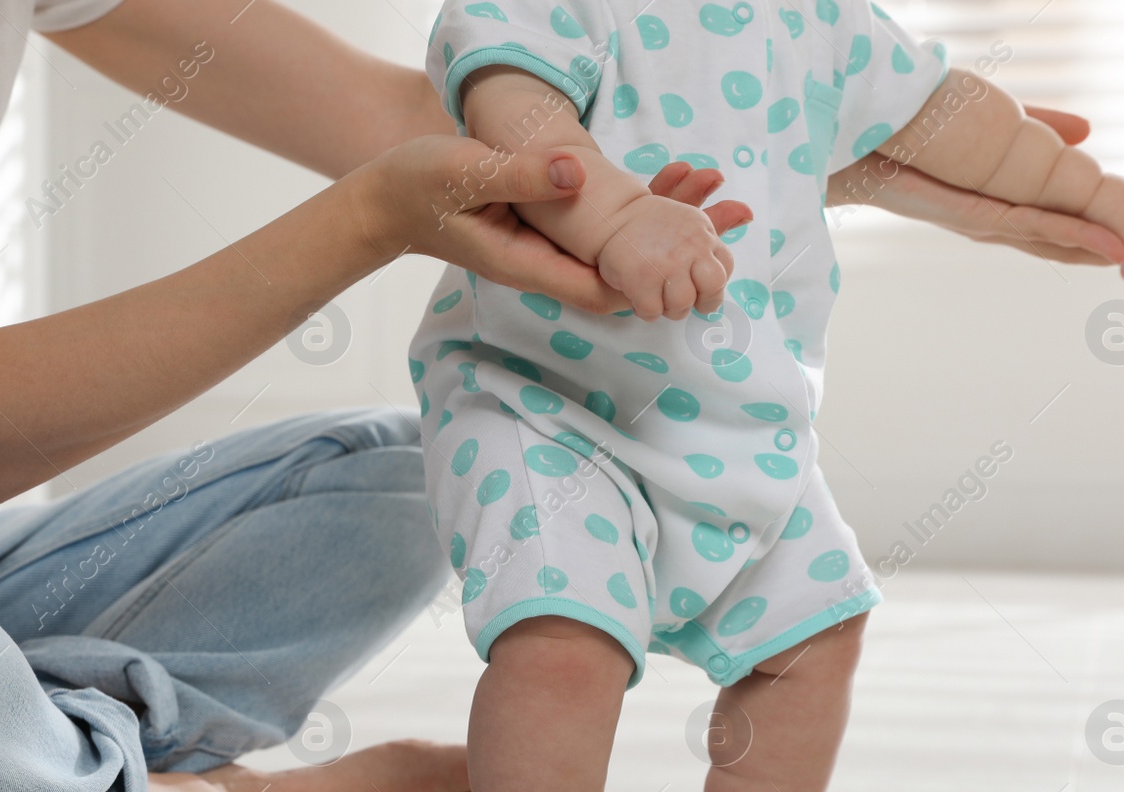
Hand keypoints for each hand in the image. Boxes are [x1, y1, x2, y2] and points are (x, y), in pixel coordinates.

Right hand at [352, 136, 748, 313]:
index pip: (606, 288)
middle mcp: (547, 264)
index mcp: (529, 265)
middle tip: (735, 215)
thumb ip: (520, 177)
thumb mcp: (465, 172)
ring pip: (622, 249)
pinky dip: (642, 206)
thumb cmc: (419, 187)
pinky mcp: (551, 228)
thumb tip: (577, 173)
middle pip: (627, 273)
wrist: (388, 198)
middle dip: (679, 250)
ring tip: (719, 191)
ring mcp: (550, 248)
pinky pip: (607, 226)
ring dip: (668, 224)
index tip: (699, 254)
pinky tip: (673, 182)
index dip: (656, 280)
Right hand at [596, 193, 732, 320]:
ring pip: (681, 306)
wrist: (610, 217)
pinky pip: (653, 312)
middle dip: (702, 301)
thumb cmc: (649, 225)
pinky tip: (640, 298)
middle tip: (685, 301)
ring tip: (658, 296)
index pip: (724, 267)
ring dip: (669, 308)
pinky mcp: (641, 279)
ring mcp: (665, 264)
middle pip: (712, 289)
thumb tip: (748, 213)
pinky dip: (646, 311)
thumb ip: (720, 219)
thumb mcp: (688, 218)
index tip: (702, 288)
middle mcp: (689, 248)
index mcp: (703, 234)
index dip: (713, 284)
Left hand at [831, 106, 1123, 273]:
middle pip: (1078, 242)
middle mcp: (999, 219)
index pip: (1078, 220)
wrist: (850, 147)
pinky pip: (1029, 227)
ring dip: (1116, 252)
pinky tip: (1111, 247)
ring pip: (1063, 240)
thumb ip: (1040, 129)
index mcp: (1006, 199)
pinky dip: (1073, 239)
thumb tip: (1087, 132)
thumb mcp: (991, 128)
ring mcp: (986, 219)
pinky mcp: (968, 214)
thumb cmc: (909, 139)